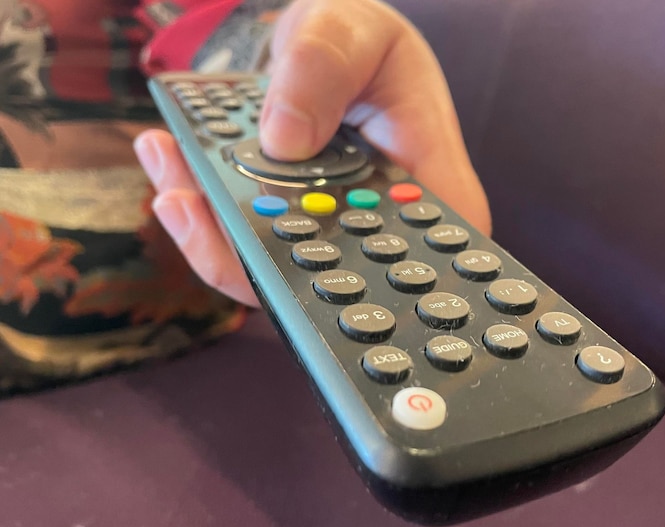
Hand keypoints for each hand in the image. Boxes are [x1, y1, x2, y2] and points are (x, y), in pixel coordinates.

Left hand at [134, 0, 490, 307]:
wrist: (332, 42)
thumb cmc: (362, 40)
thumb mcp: (352, 28)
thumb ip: (325, 69)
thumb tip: (283, 140)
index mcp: (428, 187)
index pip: (416, 263)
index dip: (361, 288)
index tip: (288, 266)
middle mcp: (380, 226)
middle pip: (325, 278)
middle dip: (249, 252)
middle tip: (186, 201)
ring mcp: (331, 231)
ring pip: (273, 264)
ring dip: (210, 225)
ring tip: (165, 163)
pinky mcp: (289, 223)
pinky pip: (245, 235)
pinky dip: (202, 204)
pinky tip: (168, 156)